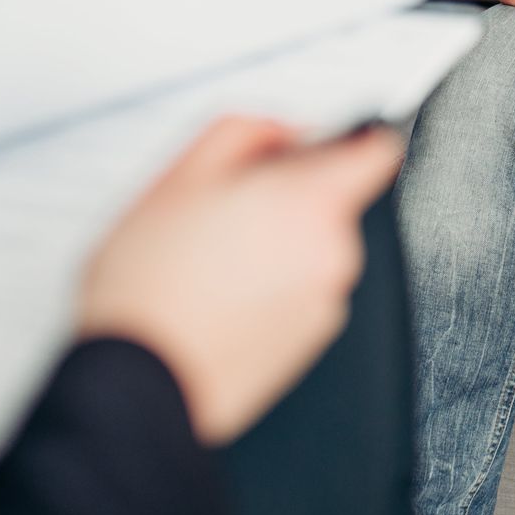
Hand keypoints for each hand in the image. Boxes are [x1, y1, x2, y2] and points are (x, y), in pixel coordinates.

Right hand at [77, 115, 401, 443]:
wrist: (137, 384)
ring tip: (210, 264)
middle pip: (331, 205)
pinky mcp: (309, 345)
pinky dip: (271, 290)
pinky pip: (300, 295)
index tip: (341, 140)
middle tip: (225, 212)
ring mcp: (325, 304)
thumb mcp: (180, 176)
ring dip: (275, 248)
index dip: (357, 140)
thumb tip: (284, 132)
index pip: (377, 154)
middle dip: (287, 200)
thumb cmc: (150, 288)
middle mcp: (333, 254)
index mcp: (311, 204)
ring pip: (311, 252)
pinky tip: (220, 299)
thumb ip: (245, 131)